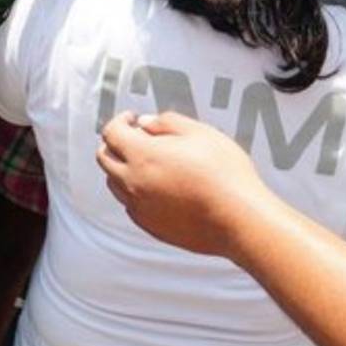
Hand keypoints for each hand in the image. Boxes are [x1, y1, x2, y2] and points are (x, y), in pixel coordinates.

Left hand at [96, 111, 273, 256]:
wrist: (240, 219)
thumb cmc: (225, 174)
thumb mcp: (200, 132)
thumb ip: (166, 122)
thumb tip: (145, 123)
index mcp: (141, 156)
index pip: (111, 133)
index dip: (119, 120)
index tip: (131, 118)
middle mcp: (133, 183)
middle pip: (105, 158)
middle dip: (114, 143)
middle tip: (132, 137)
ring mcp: (140, 208)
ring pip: (114, 184)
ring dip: (121, 169)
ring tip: (145, 162)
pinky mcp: (151, 227)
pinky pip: (130, 206)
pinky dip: (134, 193)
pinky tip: (155, 187)